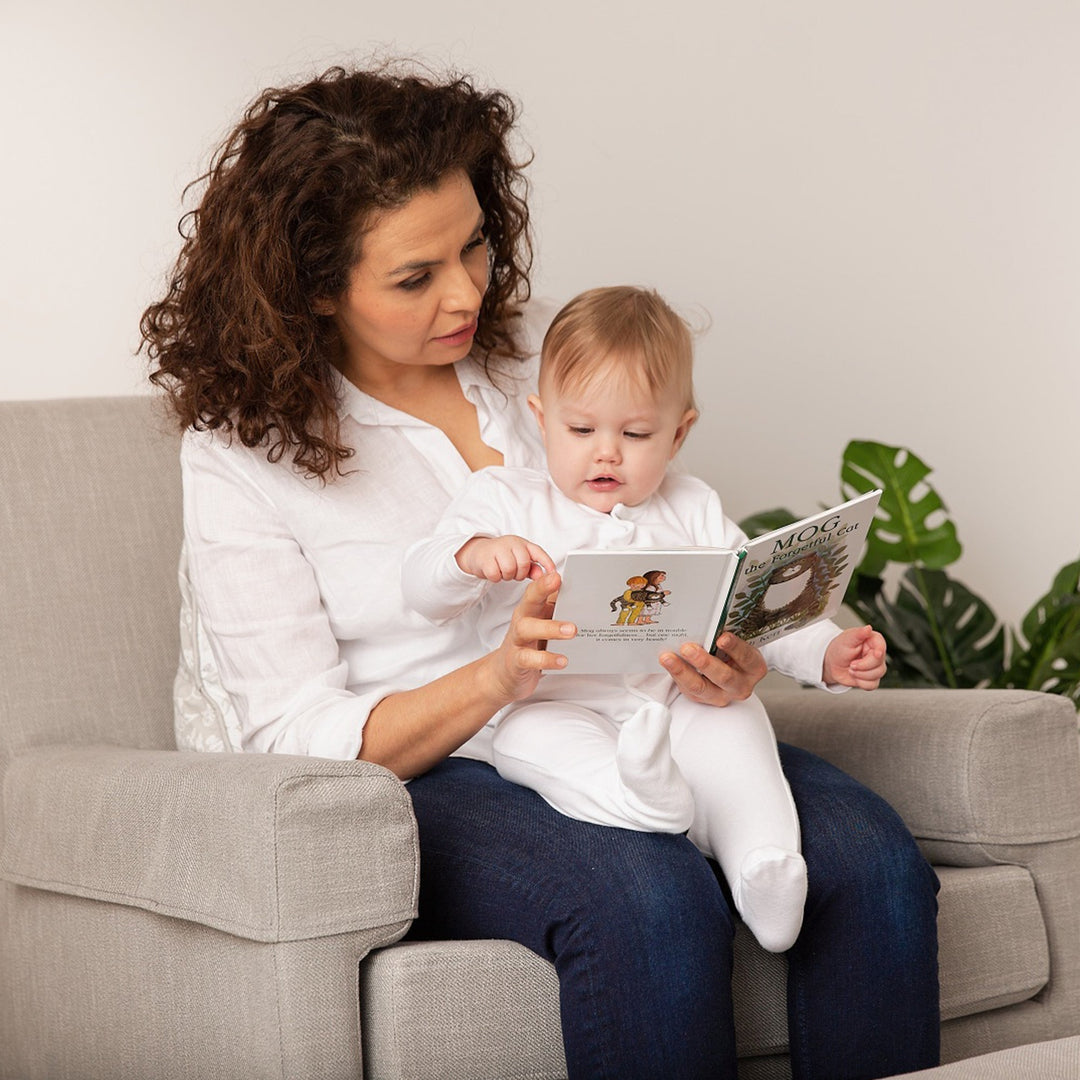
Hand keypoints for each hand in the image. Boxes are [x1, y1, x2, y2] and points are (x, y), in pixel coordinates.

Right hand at [456, 535, 554, 582]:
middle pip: (523, 563)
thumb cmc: (502, 557)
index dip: (547, 563)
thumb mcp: (519, 559)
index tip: (553, 574)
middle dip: (520, 573)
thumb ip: (533, 568)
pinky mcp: (485, 558)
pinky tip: (494, 573)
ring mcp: (497, 548)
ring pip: (509, 569)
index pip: (538, 552)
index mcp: (522, 543)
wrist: (478, 552)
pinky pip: (495, 574)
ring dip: (507, 576)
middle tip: (513, 573)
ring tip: (503, 572)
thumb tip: (545, 576)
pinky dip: (495, 578)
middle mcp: (511, 543)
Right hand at [484, 571, 575, 702]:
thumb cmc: (529, 646)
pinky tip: (562, 660)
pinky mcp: (517, 661)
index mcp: (531, 611)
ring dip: (551, 628)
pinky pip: (529, 659)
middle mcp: (522, 621)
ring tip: (572, 630)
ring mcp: (518, 641)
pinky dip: (546, 659)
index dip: (545, 580)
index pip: (535, 590)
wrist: (504, 675)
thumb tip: (580, 594)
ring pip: (527, 629)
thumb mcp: (542, 624)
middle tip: (559, 585)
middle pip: (528, 601)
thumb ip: (556, 610)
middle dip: (542, 590)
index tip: (558, 574)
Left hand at [659, 632, 766, 706]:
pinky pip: (688, 690)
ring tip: (668, 658)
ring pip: (701, 688)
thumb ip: (726, 636)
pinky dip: (676, 675)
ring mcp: (722, 695)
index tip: (722, 637)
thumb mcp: (737, 643)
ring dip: (682, 671)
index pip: (747, 658)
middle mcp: (740, 685)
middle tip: (688, 648)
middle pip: (723, 677)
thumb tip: (707, 622)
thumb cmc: (733, 651)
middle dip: (704, 662)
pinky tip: (667, 663)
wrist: (730, 667)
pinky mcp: (703, 699)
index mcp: (754, 668)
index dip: (735, 648)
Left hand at [822, 625, 887, 688]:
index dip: (880, 651)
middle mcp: (876, 654)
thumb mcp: (846, 640)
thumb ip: (858, 634)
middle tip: (851, 664)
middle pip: (879, 664)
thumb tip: (868, 628)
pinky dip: (861, 683)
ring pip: (877, 675)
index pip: (881, 645)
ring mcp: (875, 667)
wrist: (832, 664)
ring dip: (860, 675)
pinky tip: (855, 677)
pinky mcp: (872, 678)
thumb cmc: (839, 649)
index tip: (876, 654)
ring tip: (851, 669)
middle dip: (863, 666)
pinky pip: (873, 685)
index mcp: (872, 641)